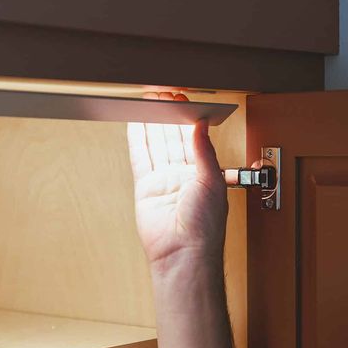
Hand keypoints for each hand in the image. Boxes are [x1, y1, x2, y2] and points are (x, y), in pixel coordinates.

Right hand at [127, 92, 227, 271]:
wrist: (183, 253)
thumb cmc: (204, 227)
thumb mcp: (211, 181)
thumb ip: (203, 151)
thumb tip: (200, 125)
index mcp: (203, 172)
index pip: (193, 137)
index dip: (187, 117)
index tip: (181, 98)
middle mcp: (183, 175)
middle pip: (172, 137)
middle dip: (167, 115)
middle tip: (161, 94)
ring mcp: (163, 180)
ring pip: (156, 144)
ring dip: (152, 123)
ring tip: (147, 102)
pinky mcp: (145, 187)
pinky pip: (141, 159)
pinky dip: (138, 140)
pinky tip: (136, 123)